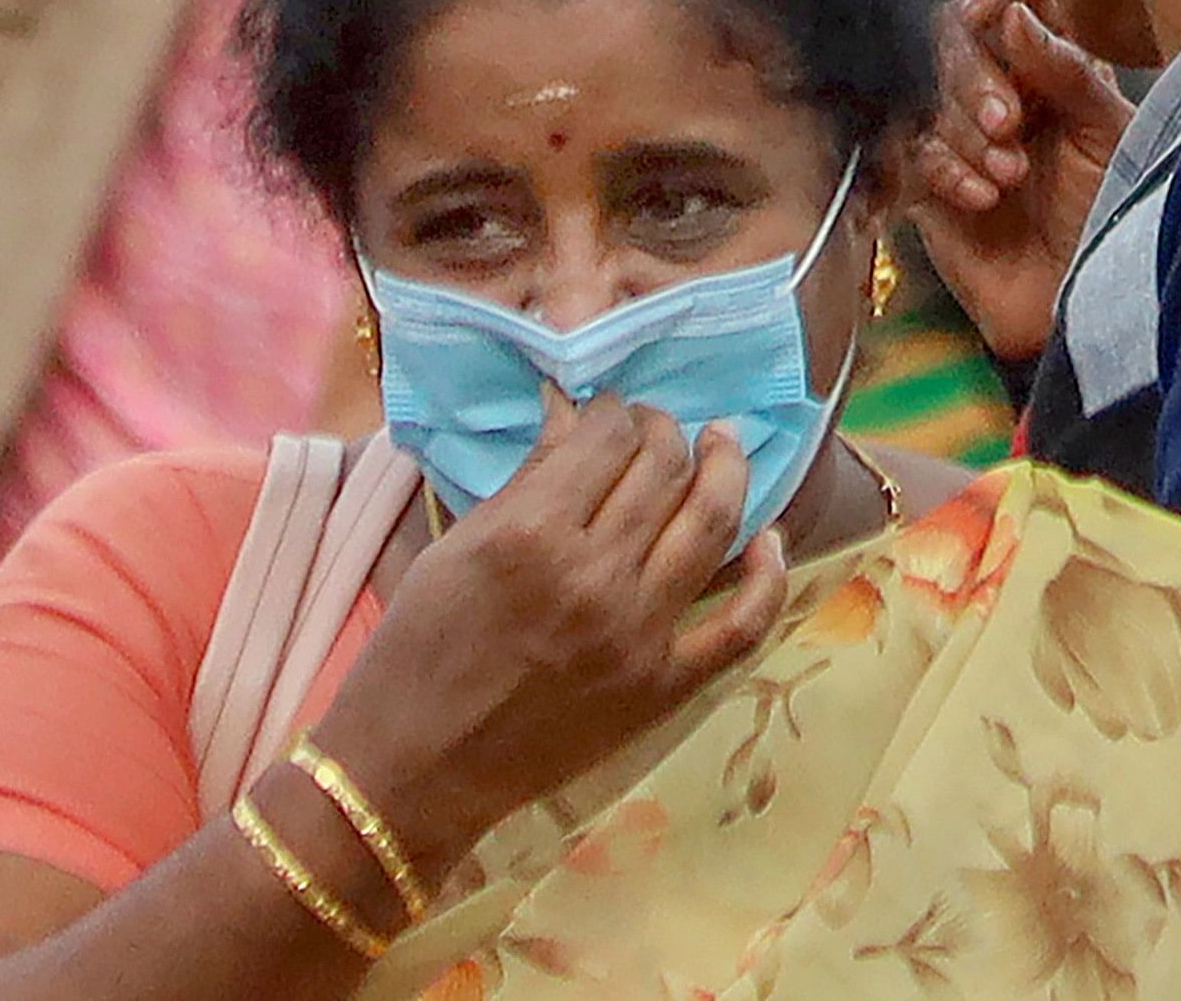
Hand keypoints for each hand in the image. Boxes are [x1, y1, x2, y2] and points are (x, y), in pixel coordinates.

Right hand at [304, 394, 790, 865]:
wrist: (413, 769)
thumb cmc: (415, 653)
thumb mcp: (455, 550)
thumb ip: (527, 478)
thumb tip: (572, 410)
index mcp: (530, 536)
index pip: (609, 440)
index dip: (616, 413)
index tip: (610, 413)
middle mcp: (593, 577)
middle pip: (665, 471)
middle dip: (667, 432)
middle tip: (660, 428)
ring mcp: (637, 634)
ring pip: (713, 524)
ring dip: (727, 471)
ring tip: (723, 446)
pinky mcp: (663, 687)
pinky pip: (743, 624)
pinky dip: (767, 576)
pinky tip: (768, 540)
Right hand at [909, 0, 1133, 356]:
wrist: (1088, 297)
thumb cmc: (1113, 211)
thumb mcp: (1109, 135)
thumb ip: (1068, 72)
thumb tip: (1014, 15)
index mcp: (1052, 58)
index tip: (985, 12)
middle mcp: (1004, 83)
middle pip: (954, 36)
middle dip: (974, 76)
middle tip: (1009, 124)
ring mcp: (962, 132)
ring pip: (930, 95)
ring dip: (967, 134)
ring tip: (1012, 176)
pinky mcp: (930, 183)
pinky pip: (915, 154)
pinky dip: (948, 172)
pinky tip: (984, 199)